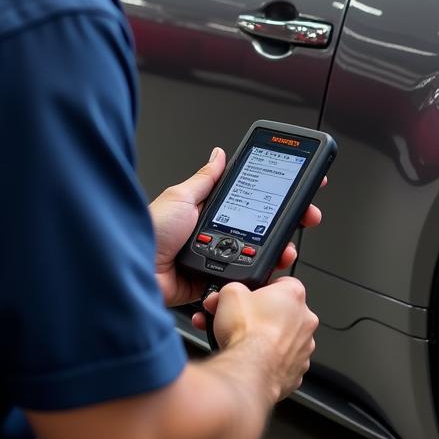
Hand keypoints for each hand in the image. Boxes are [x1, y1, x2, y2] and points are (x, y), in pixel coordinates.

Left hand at [150, 149, 325, 306]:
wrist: (133, 271)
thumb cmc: (149, 231)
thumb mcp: (181, 197)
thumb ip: (204, 180)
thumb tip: (219, 155)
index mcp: (208, 213)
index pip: (251, 201)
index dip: (276, 197)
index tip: (300, 190)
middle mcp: (215, 235)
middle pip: (261, 230)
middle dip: (287, 225)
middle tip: (305, 218)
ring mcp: (217, 259)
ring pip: (257, 256)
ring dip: (277, 253)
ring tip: (287, 249)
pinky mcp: (214, 284)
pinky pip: (242, 281)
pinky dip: (256, 278)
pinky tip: (265, 272)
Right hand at [195, 277, 318, 399]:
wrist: (248, 370)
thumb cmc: (246, 334)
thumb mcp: (230, 293)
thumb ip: (234, 288)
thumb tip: (231, 292)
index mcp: (294, 294)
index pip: (282, 283)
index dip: (263, 289)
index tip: (251, 297)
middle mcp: (305, 319)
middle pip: (284, 312)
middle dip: (264, 315)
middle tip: (245, 320)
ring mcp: (304, 347)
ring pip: (286, 338)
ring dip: (269, 339)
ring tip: (246, 343)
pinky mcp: (298, 370)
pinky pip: (284, 361)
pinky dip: (271, 360)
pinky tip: (254, 360)